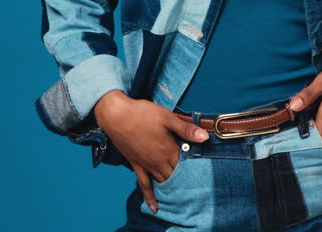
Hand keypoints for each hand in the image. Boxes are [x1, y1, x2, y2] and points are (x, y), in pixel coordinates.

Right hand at [94, 90, 208, 212]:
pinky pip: (144, 185)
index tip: (205, 171)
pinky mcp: (136, 166)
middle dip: (186, 180)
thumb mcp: (167, 117)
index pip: (187, 164)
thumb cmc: (142, 114)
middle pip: (176, 176)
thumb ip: (186, 129)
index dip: (196, 167)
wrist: (116, 115)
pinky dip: (150, 197)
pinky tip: (155, 207)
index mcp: (168, 149)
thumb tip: (205, 137)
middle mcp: (158, 161)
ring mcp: (147, 165)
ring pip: (163, 182)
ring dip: (172, 188)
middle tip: (197, 184)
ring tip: (183, 195)